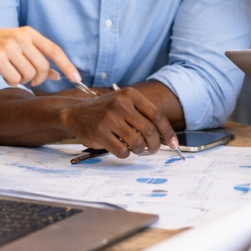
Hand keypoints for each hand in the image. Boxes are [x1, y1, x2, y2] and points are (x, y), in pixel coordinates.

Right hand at [0, 27, 79, 86]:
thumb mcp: (19, 47)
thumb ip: (38, 58)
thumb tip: (59, 74)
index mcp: (29, 33)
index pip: (55, 50)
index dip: (67, 65)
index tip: (77, 78)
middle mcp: (20, 38)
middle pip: (43, 67)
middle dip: (38, 78)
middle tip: (29, 79)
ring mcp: (8, 47)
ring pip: (29, 75)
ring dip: (22, 79)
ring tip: (11, 72)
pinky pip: (14, 79)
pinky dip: (11, 81)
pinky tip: (3, 74)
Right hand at [61, 87, 178, 157]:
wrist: (76, 113)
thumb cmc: (105, 111)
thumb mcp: (124, 104)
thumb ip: (143, 115)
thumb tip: (165, 137)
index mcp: (130, 95)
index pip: (157, 115)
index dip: (168, 132)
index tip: (174, 143)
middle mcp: (120, 104)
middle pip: (149, 130)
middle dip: (155, 144)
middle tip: (154, 149)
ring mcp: (109, 118)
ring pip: (137, 143)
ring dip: (140, 150)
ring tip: (136, 148)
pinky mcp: (100, 133)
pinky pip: (122, 151)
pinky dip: (126, 154)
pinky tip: (121, 149)